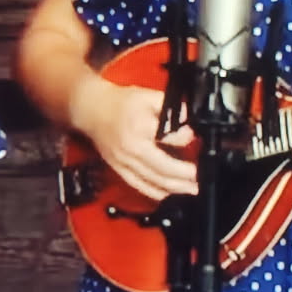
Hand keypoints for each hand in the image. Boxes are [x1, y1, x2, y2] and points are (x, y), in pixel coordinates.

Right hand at [73, 76, 197, 200]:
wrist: (92, 110)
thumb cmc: (119, 103)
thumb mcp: (148, 96)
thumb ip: (170, 107)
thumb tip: (189, 120)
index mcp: (140, 128)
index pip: (169, 139)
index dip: (186, 139)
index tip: (197, 140)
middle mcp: (131, 149)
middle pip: (162, 169)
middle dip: (184, 177)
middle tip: (200, 180)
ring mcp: (124, 162)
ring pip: (152, 182)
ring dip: (174, 189)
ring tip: (191, 191)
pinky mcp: (119, 169)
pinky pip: (139, 186)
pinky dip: (155, 193)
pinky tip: (169, 195)